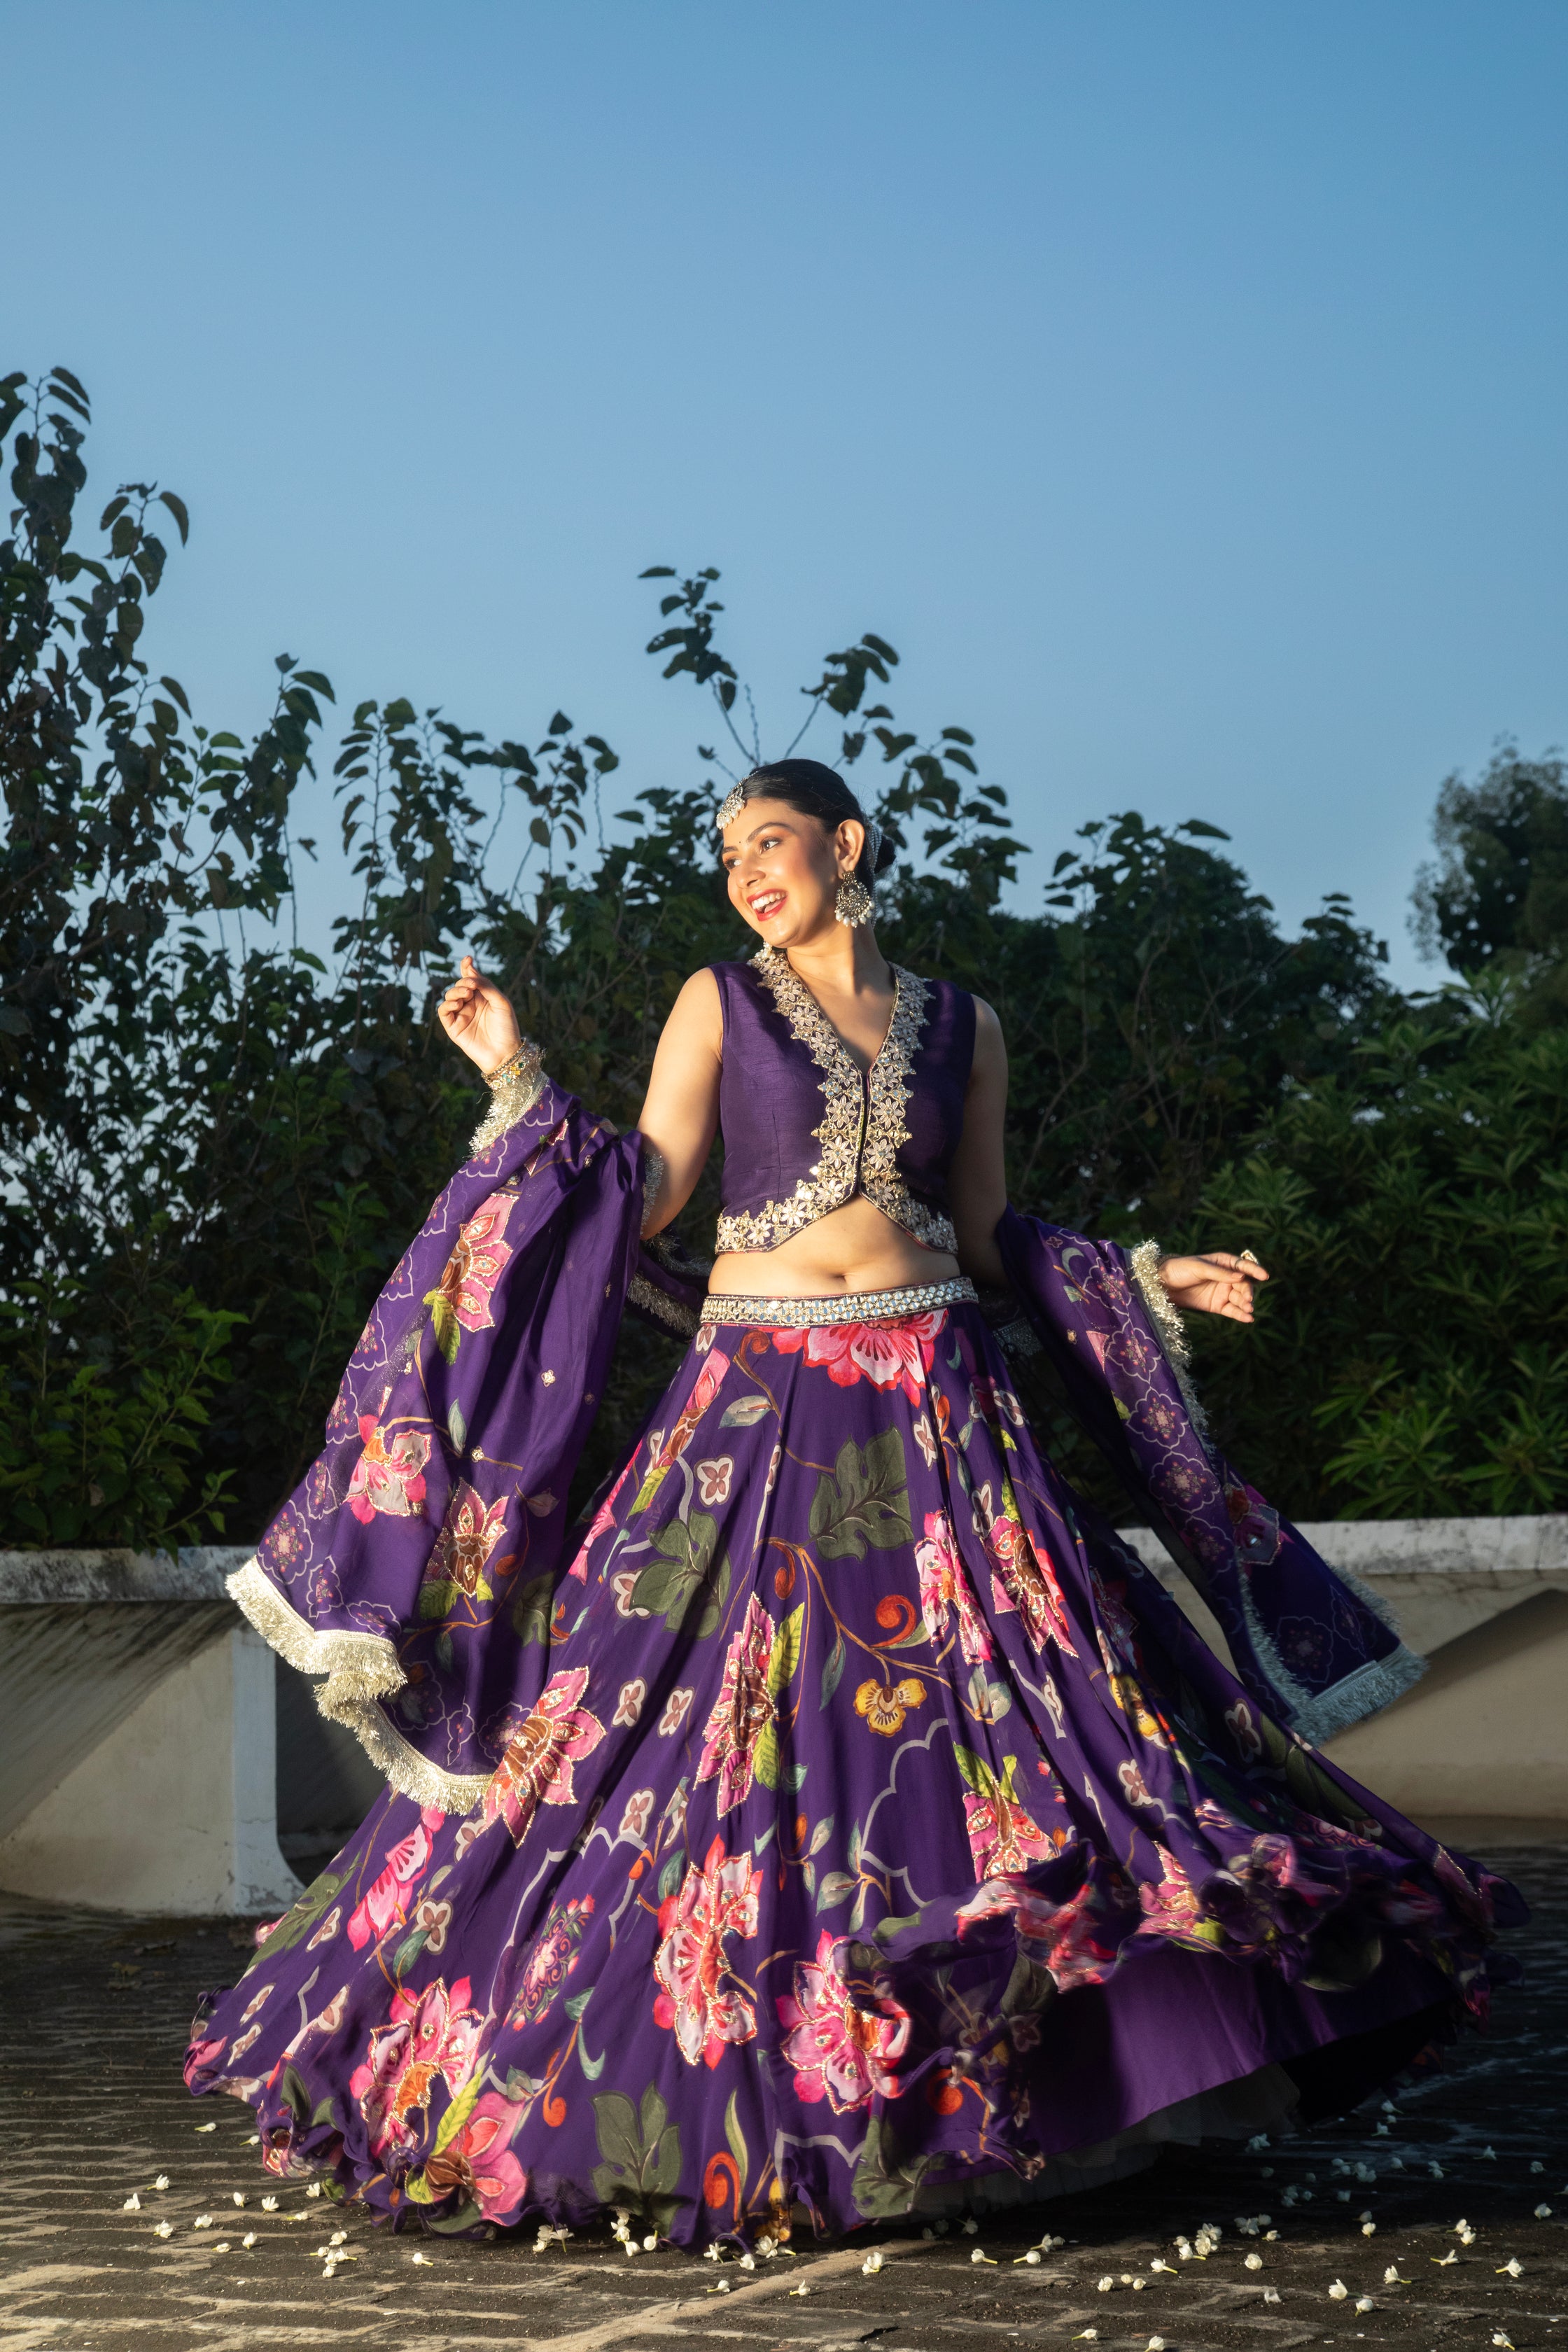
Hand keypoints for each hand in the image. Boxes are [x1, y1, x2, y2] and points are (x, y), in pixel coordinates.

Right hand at [437, 956, 521, 1074]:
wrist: (505, 1053)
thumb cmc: (507, 1029)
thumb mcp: (501, 1003)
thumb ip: (487, 986)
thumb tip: (471, 972)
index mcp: (483, 997)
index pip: (471, 979)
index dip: (467, 968)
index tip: (468, 959)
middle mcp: (470, 1005)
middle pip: (459, 985)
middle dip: (464, 982)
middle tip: (472, 986)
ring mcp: (461, 1015)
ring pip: (450, 996)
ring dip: (456, 991)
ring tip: (466, 994)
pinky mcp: (453, 1027)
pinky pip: (443, 1012)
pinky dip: (447, 1004)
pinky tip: (458, 1003)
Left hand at [1158, 1250, 1268, 1324]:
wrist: (1163, 1285)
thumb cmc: (1180, 1270)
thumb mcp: (1199, 1268)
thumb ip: (1220, 1273)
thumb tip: (1241, 1276)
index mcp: (1223, 1262)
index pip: (1242, 1265)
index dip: (1254, 1270)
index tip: (1265, 1276)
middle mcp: (1226, 1277)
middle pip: (1243, 1284)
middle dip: (1248, 1291)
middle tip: (1247, 1299)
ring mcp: (1222, 1292)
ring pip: (1239, 1298)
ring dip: (1245, 1303)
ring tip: (1248, 1309)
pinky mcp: (1217, 1306)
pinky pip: (1232, 1310)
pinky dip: (1240, 1314)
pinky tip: (1248, 1318)